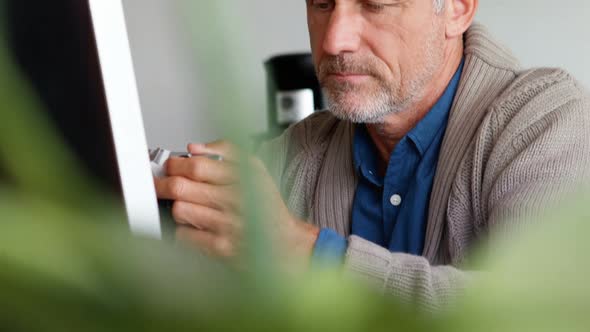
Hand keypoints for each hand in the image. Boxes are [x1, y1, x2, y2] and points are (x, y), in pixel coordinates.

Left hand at [154, 141, 319, 268]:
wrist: (284, 243)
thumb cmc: (266, 207)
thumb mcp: (255, 169)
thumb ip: (226, 151)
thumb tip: (194, 147)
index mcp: (242, 177)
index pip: (196, 165)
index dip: (176, 164)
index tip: (171, 166)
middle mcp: (235, 200)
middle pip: (181, 187)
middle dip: (163, 185)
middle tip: (161, 185)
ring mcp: (227, 226)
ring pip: (180, 210)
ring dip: (178, 207)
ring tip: (186, 206)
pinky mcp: (221, 248)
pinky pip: (184, 236)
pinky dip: (184, 231)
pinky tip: (196, 227)